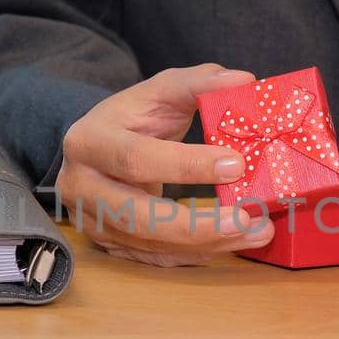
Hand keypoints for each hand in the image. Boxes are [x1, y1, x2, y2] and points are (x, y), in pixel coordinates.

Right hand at [57, 64, 275, 266]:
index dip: (186, 165)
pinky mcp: (108, 244)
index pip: (136, 158)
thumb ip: (198, 83)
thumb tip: (243, 81)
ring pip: (150, 243)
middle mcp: (81, 186)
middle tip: (251, 220)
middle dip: (200, 224)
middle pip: (139, 216)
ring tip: (257, 232)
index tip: (237, 165)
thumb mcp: (158, 91)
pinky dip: (195, 255)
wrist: (95, 148)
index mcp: (89, 141)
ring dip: (208, 243)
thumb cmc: (131, 118)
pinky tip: (229, 244)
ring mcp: (91, 220)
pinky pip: (154, 258)